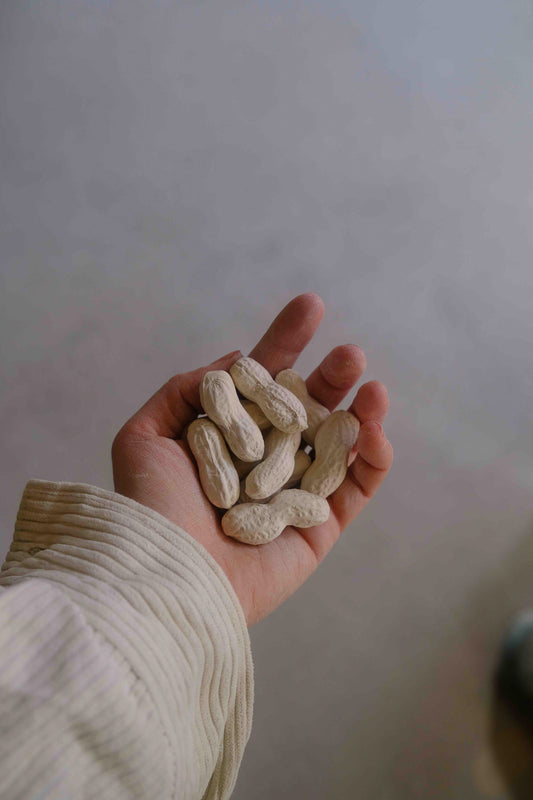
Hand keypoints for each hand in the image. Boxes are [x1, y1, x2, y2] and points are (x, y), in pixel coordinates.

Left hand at [111, 293, 392, 625]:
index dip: (286, 342)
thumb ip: (186, 389)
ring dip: (363, 412)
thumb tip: (234, 358)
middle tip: (348, 353)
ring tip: (371, 387)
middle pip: (309, 407)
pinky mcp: (320, 528)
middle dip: (330, 376)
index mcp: (230, 435)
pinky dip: (375, 460)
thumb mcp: (145, 435)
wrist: (166, 575)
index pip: (264, 381)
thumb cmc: (150, 507)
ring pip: (340, 443)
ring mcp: (296, 492)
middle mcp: (265, 460)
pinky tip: (376, 432)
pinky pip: (357, 489)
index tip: (311, 305)